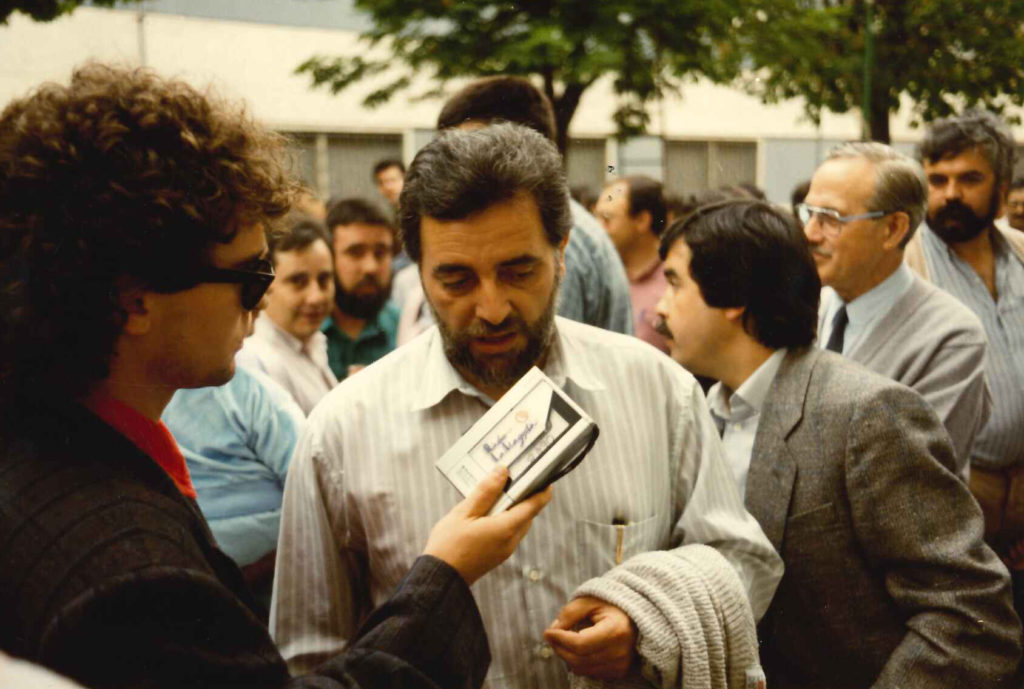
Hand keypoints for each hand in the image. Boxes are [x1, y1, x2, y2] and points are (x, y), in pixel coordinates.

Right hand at [423, 465, 551, 584]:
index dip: (542, 489)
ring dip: (513, 507)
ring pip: (518, 522)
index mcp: (506, 528)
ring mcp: (505, 550)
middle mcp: (511, 540)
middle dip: (524, 495)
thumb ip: (485, 491)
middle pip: (527, 513)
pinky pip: (509, 531)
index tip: (544, 475)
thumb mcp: (464, 513)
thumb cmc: (448, 545)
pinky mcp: (498, 555)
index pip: (534, 505)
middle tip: (514, 475)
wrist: (440, 578)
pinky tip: (488, 510)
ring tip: (497, 489)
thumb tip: (503, 471)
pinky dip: (505, 518)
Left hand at [544, 597, 637, 679]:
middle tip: (552, 636)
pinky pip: (590, 673)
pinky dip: (579, 663)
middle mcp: (621, 652)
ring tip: (565, 640)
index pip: (580, 644)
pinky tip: (580, 648)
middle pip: (579, 659)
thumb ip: (570, 613)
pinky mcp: (619, 672)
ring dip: (568, 656)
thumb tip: (554, 630)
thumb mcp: (589, 600)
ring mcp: (621, 665)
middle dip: (559, 648)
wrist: (634, 616)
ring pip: (582, 669)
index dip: (560, 639)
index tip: (548, 632)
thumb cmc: (610, 605)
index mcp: (616, 630)